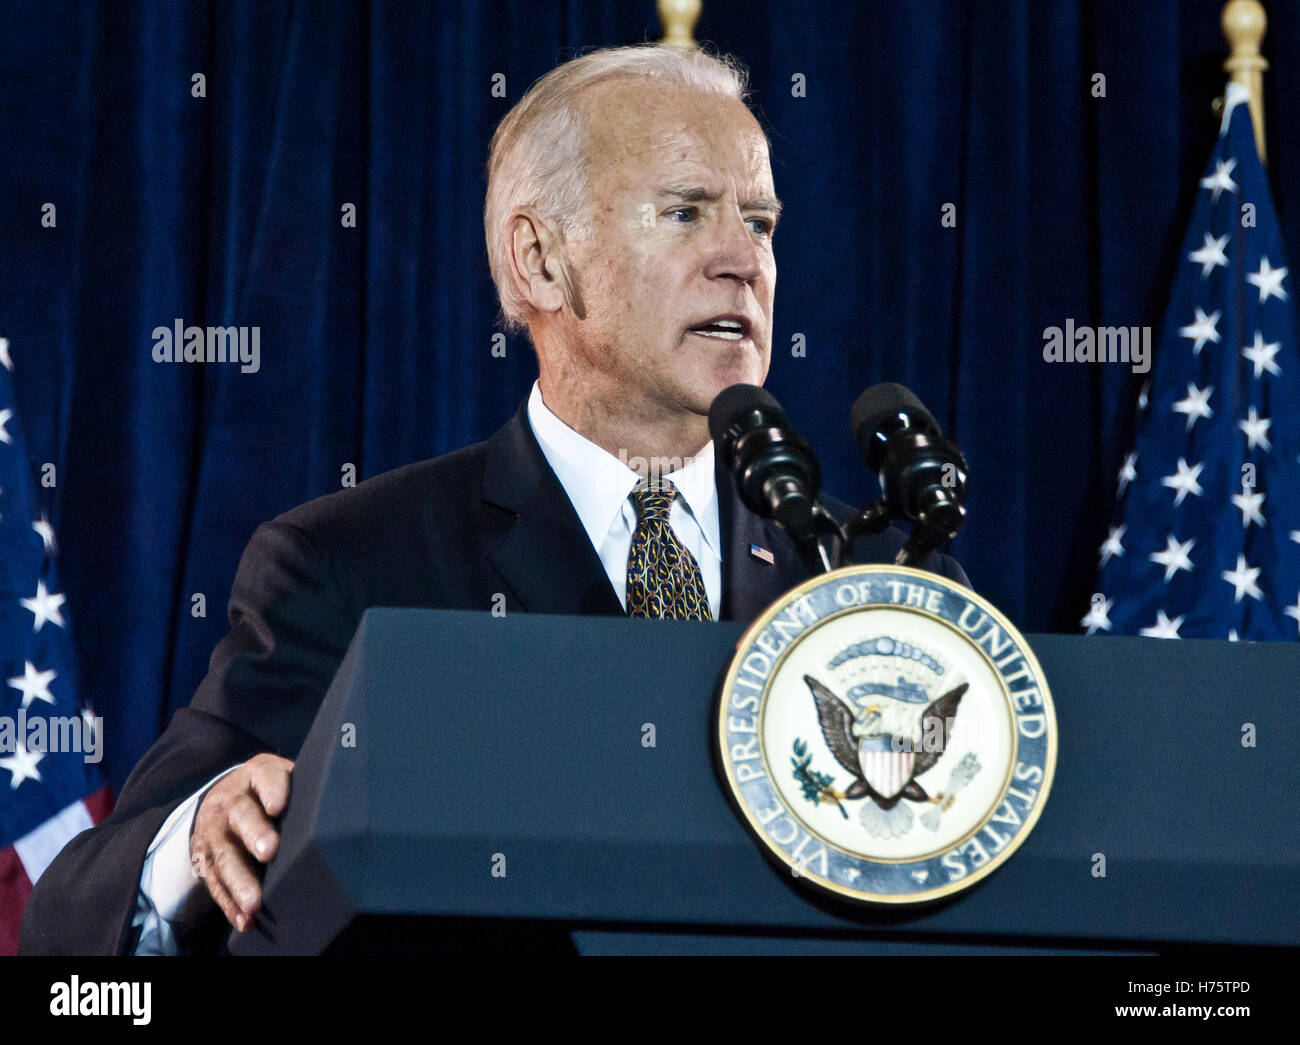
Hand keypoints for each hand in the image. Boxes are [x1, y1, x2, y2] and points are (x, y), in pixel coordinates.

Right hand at [189, 753, 293, 931]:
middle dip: (255, 835)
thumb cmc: (267, 789)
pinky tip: (244, 920)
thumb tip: (346, 802)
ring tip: (254, 902)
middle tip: (269, 853)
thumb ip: (305, 786)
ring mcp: (214, 831)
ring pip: (224, 856)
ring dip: (240, 881)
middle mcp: (230, 801)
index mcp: (256, 775)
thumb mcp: (281, 776)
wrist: (221, 796)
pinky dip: (229, 904)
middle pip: (240, 816)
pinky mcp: (204, 859)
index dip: (272, 790)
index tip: (278, 807)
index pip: (265, 777)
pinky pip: (215, 883)